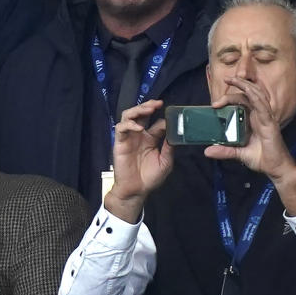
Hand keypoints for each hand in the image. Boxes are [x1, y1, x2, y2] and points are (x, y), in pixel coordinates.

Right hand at [105, 99, 172, 222]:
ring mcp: (129, 137)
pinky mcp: (120, 143)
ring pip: (129, 116)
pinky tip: (138, 127)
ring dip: (138, 110)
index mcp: (152, 138)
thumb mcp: (166, 162)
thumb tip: (175, 133)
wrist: (137, 190)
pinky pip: (121, 128)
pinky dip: (129, 124)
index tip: (173, 115)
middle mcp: (140, 135)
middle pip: (142, 113)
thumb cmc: (151, 177)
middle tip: (158, 103)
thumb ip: (169, 147)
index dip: (164, 117)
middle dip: (149, 105)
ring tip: (149, 108)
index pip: (157, 122)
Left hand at [205, 77, 295, 214]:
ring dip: (246, 86)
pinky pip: (263, 107)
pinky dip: (256, 98)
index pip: (243, 101)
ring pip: (257, 96)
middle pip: (249, 95)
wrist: (276, 169)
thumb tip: (207, 151)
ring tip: (235, 79)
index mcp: (253, 119)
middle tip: (225, 80)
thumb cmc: (262, 159)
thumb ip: (225, 151)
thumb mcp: (239, 153)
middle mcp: (260, 116)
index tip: (216, 101)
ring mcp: (266, 118)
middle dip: (238, 85)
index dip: (231, 96)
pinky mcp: (270, 123)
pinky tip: (249, 92)